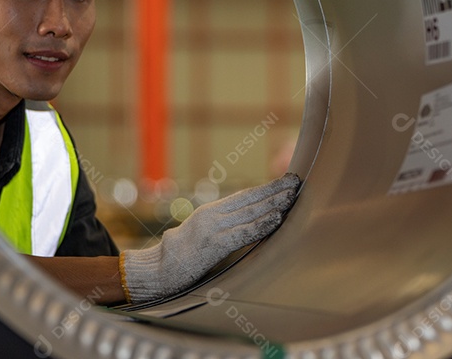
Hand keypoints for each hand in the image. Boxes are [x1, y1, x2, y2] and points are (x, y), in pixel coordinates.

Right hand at [119, 172, 300, 302]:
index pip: (243, 196)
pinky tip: (277, 219)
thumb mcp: (197, 234)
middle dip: (274, 191)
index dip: (265, 189)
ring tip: (292, 196)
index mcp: (209, 212)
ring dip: (274, 204)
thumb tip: (239, 223)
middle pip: (249, 200)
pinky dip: (262, 225)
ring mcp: (213, 228)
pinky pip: (244, 233)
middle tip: (295, 182)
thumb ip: (217, 226)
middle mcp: (212, 215)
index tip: (284, 181)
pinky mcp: (215, 244)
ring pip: (250, 213)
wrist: (156, 269)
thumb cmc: (177, 256)